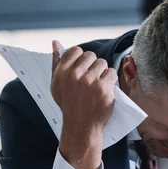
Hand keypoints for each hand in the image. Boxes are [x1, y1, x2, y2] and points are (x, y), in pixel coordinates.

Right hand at [50, 40, 117, 168]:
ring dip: (103, 73)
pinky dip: (111, 80)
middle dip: (93, 65)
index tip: (83, 69)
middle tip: (91, 80)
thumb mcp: (57, 84)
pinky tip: (105, 89)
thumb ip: (56, 62)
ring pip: (102, 63)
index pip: (76, 50)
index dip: (82, 59)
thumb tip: (55, 42)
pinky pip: (111, 72)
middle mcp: (75, 75)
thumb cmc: (69, 105)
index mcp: (62, 72)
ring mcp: (90, 81)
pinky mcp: (103, 87)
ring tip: (98, 85)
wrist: (81, 126)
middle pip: (91, 55)